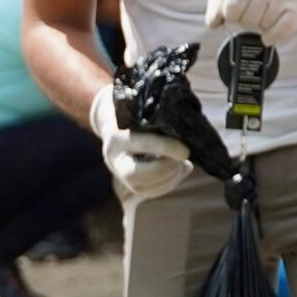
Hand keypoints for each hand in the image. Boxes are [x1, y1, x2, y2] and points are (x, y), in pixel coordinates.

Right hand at [88, 84, 191, 200]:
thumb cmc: (133, 107)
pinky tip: (180, 169)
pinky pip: (149, 192)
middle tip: (185, 159)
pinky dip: (169, 183)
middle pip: (137, 175)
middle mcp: (113, 157)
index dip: (164, 149)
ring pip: (145, 188)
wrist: (110, 118)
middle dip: (166, 170)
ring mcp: (118, 172)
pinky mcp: (127, 183)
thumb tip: (186, 115)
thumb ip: (159, 111)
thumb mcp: (141, 105)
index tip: (185, 150)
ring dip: (171, 178)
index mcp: (116, 134)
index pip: (139, 144)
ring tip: (184, 163)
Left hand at [203, 0, 296, 44]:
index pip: (231, 9)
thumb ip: (219, 1)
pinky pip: (281, 33)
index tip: (239, 9)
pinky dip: (272, 37)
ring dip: (262, 25)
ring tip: (268, 11)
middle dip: (248, 19)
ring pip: (263, 27)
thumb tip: (213, 23)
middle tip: (256, 8)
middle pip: (247, 20)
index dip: (232, 15)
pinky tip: (270, 33)